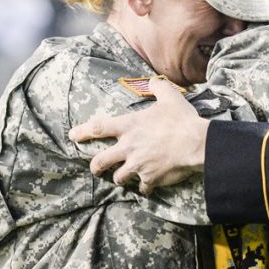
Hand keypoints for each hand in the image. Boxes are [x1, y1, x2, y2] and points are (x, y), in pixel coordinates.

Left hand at [69, 78, 209, 194]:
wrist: (195, 143)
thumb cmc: (181, 119)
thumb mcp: (170, 96)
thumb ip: (158, 87)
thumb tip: (153, 81)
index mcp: (129, 126)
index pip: (98, 128)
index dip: (83, 132)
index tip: (73, 136)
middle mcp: (128, 147)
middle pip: (101, 161)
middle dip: (95, 166)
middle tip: (94, 169)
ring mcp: (137, 165)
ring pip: (118, 177)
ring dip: (120, 178)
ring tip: (122, 178)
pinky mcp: (150, 178)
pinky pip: (142, 188)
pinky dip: (144, 188)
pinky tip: (147, 188)